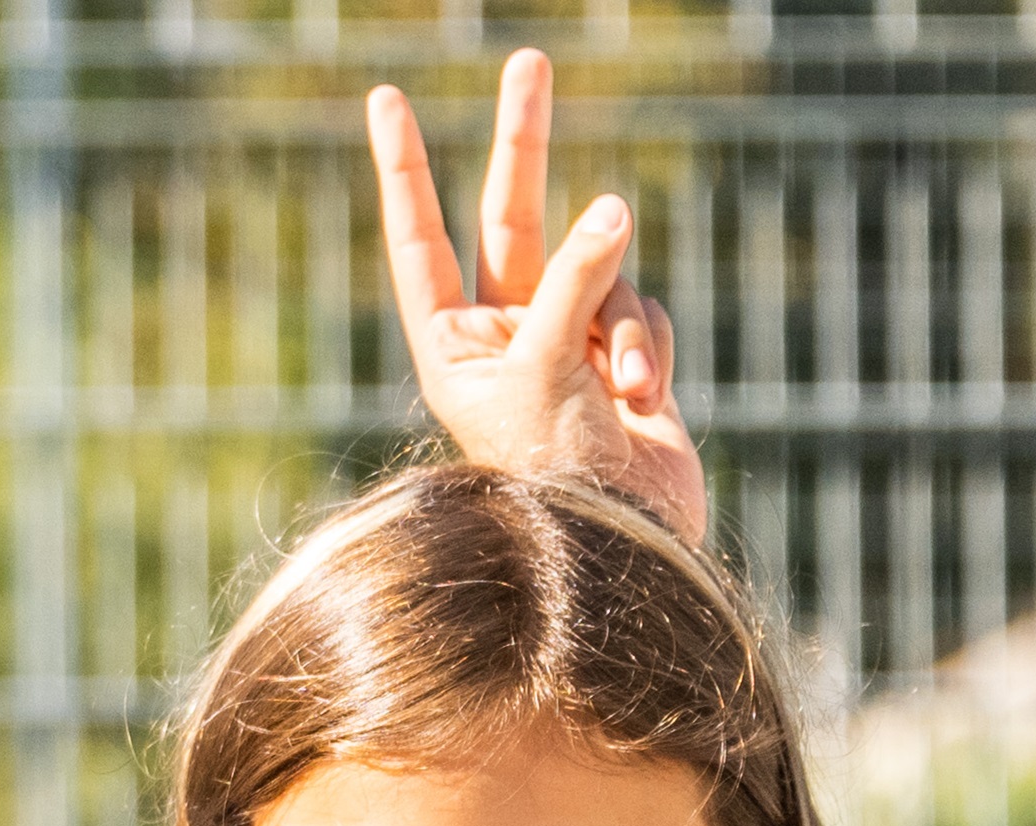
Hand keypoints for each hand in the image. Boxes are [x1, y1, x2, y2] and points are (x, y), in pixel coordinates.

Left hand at [372, 52, 705, 539]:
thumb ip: (574, 280)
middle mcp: (502, 336)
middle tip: (529, 60)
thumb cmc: (555, 478)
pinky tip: (643, 402)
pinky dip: (649, 349)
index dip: (405, 168)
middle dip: (525, 142)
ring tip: (617, 387)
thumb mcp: (545, 368)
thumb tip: (611, 208)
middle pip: (513, 216)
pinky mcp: (624, 363)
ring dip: (618, 319)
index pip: (420, 236)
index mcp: (450, 343)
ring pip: (604, 271)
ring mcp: (566, 346)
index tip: (386, 99)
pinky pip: (644, 314)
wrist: (621, 556)